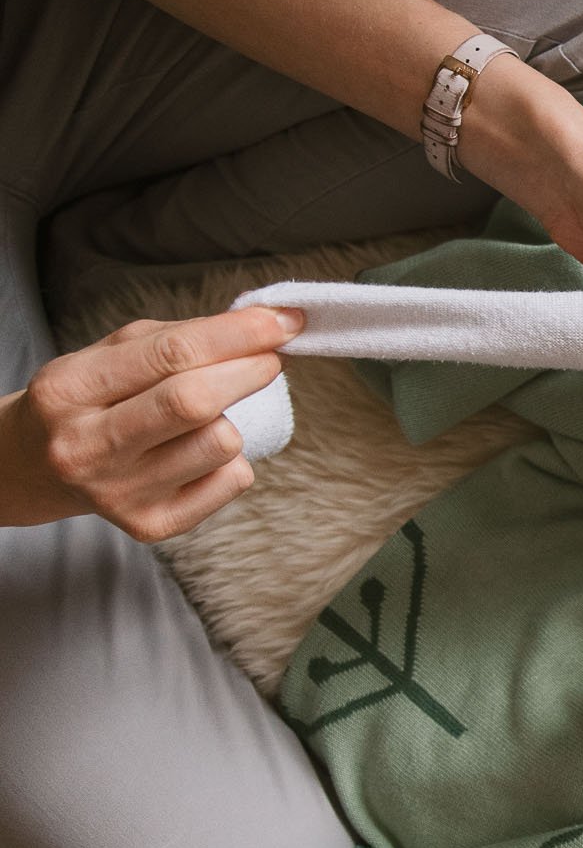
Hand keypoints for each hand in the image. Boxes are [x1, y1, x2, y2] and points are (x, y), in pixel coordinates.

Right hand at [0, 307, 299, 538]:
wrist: (34, 467)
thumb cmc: (89, 399)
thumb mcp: (111, 354)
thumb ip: (179, 337)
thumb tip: (265, 325)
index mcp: (69, 390)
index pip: (170, 355)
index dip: (237, 335)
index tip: (282, 321)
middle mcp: (86, 447)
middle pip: (194, 402)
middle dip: (249, 370)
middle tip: (270, 357)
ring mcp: (118, 492)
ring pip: (220, 443)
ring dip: (233, 419)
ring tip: (209, 415)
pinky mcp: (150, 525)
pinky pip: (231, 481)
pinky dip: (232, 460)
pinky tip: (199, 454)